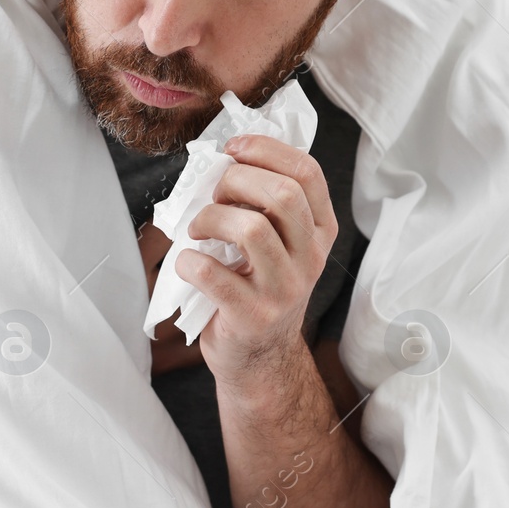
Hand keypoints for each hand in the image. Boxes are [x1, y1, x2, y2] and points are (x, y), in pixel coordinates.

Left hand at [173, 134, 337, 387]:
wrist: (260, 357)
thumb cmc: (260, 287)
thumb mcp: (280, 243)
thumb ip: (266, 203)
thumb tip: (223, 159)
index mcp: (320, 230)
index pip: (308, 172)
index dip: (266, 149)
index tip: (233, 149)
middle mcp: (311, 258)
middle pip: (282, 194)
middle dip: (235, 181)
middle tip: (213, 196)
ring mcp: (285, 290)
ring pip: (252, 230)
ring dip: (210, 218)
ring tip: (198, 229)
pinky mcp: (253, 316)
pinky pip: (212, 274)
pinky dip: (188, 260)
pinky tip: (188, 262)